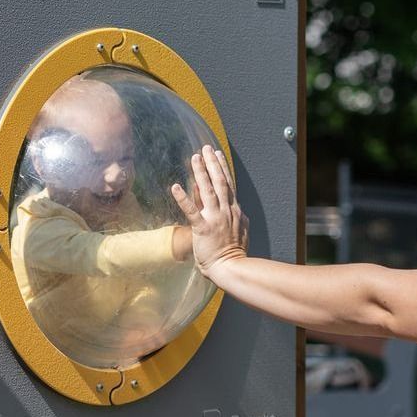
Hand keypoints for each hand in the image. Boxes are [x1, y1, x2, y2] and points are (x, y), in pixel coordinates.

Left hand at [171, 145, 248, 275]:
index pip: (228, 184)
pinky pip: (191, 211)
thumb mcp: (241, 230)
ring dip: (201, 173)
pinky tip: (175, 186)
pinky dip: (183, 198)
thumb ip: (237, 217)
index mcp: (234, 211)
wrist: (232, 268)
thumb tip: (237, 208)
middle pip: (219, 182)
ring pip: (208, 190)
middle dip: (212, 163)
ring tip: (195, 157)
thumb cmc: (235, 253)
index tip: (218, 154)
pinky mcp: (203, 228)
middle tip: (206, 148)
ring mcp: (215, 218)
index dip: (222, 168)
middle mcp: (226, 211)